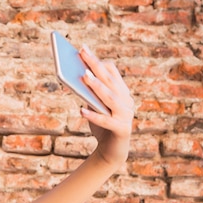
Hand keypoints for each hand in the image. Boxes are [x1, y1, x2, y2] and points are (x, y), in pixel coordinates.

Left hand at [79, 45, 134, 167]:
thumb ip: (89, 94)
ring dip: (97, 86)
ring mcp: (127, 115)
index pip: (112, 72)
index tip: (83, 50)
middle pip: (109, 81)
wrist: (111, 153)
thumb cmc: (101, 127)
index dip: (97, 61)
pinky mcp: (122, 130)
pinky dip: (94, 116)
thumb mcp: (94, 108)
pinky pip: (106, 121)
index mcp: (122, 93)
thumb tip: (75, 78)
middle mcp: (127, 101)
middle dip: (95, 65)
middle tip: (82, 53)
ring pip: (110, 98)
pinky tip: (81, 110)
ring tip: (83, 76)